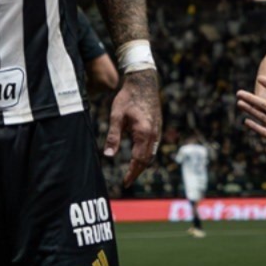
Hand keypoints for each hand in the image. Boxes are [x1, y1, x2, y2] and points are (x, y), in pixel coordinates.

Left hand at [105, 69, 161, 187]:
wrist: (143, 82)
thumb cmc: (128, 98)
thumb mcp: (116, 117)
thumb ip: (113, 137)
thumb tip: (108, 155)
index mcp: (144, 133)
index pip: (138, 160)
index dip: (131, 173)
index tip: (124, 183)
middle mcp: (154, 134)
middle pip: (147, 160)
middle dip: (137, 172)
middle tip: (127, 181)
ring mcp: (158, 130)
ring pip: (151, 153)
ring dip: (142, 164)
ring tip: (132, 171)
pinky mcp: (158, 126)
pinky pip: (153, 146)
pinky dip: (147, 155)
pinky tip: (139, 155)